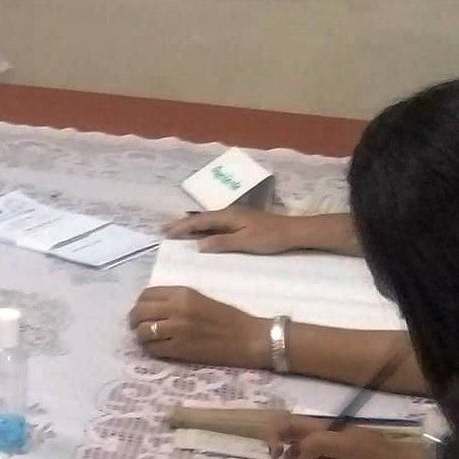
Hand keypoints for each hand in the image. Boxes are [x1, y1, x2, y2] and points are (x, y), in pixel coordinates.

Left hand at [128, 286, 270, 368]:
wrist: (248, 338)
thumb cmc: (228, 317)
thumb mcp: (199, 298)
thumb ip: (176, 300)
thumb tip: (153, 306)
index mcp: (182, 293)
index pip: (146, 294)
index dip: (140, 303)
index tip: (142, 310)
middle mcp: (176, 309)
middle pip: (139, 312)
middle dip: (134, 320)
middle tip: (137, 326)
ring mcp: (177, 330)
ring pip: (143, 331)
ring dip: (141, 335)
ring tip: (146, 338)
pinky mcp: (180, 350)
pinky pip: (153, 349)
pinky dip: (150, 349)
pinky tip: (156, 348)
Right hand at [165, 209, 307, 254]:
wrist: (293, 231)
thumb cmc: (270, 238)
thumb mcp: (245, 242)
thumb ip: (221, 243)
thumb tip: (198, 245)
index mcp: (228, 216)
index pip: (199, 221)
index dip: (182, 226)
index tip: (166, 232)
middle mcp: (229, 213)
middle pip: (201, 218)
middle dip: (183, 223)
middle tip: (165, 229)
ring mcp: (235, 216)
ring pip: (208, 220)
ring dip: (192, 225)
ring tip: (177, 230)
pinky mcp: (241, 222)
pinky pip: (216, 224)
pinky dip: (204, 228)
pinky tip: (201, 233)